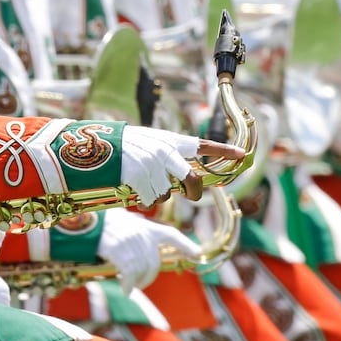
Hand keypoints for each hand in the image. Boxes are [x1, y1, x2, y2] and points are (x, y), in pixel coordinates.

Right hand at [97, 208, 200, 291]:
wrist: (87, 220)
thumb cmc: (105, 223)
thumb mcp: (126, 223)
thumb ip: (139, 235)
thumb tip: (145, 255)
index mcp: (147, 226)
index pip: (171, 235)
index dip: (186, 245)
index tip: (197, 254)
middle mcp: (142, 234)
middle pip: (154, 264)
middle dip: (148, 278)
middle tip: (140, 285)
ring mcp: (131, 242)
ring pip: (141, 271)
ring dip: (136, 283)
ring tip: (130, 287)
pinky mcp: (119, 250)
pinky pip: (129, 274)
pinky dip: (128, 285)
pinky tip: (125, 290)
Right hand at [119, 125, 244, 205]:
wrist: (98, 145)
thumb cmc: (126, 146)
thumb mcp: (151, 142)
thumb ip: (168, 156)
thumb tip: (182, 182)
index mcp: (170, 140)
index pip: (202, 145)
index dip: (223, 150)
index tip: (241, 155)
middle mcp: (165, 152)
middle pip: (191, 180)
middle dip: (193, 192)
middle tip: (191, 196)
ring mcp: (154, 165)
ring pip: (167, 194)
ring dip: (156, 195)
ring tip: (142, 184)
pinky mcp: (141, 178)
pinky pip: (150, 199)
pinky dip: (143, 200)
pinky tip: (134, 190)